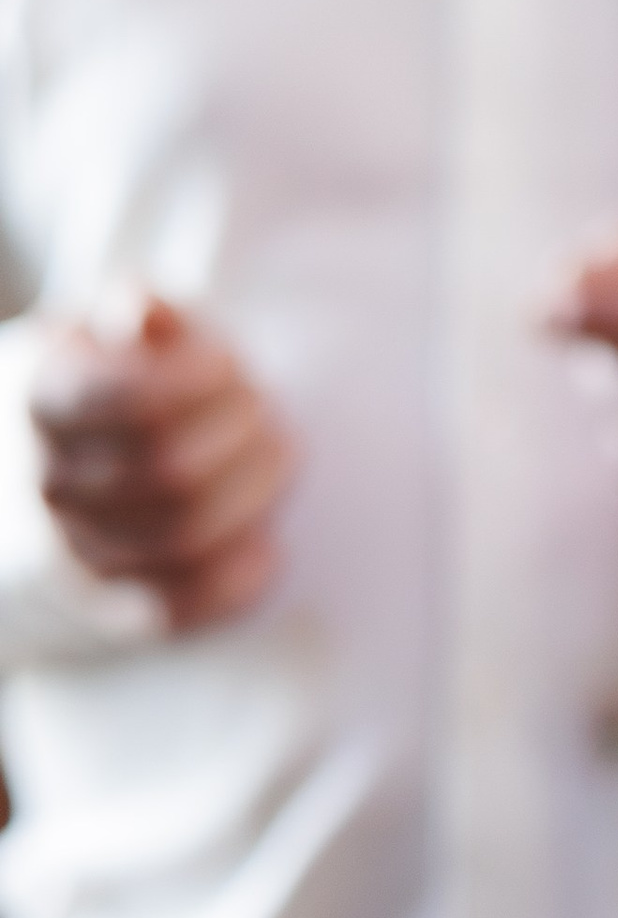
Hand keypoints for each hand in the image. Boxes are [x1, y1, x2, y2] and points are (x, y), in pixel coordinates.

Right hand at [32, 300, 295, 631]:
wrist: (59, 467)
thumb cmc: (109, 381)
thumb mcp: (115, 329)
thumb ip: (141, 316)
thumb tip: (142, 309)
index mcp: (43, 399)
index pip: (134, 401)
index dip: (203, 381)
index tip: (229, 363)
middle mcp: (49, 482)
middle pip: (173, 472)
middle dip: (245, 436)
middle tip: (266, 410)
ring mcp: (76, 549)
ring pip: (184, 540)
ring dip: (255, 497)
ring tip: (274, 460)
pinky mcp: (114, 606)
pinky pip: (181, 608)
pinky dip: (238, 579)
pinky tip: (267, 546)